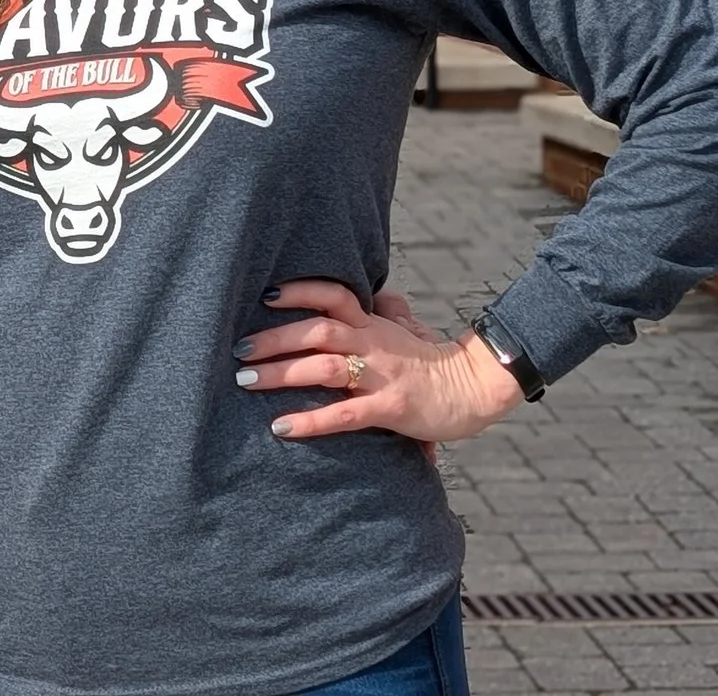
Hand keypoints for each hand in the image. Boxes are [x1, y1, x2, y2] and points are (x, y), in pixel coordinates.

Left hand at [234, 279, 525, 444]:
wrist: (477, 388)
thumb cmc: (436, 363)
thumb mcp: (412, 331)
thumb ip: (391, 314)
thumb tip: (381, 296)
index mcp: (375, 325)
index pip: (334, 295)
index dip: (300, 291)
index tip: (266, 295)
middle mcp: (374, 343)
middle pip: (317, 329)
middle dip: (275, 337)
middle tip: (239, 349)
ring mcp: (382, 374)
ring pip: (324, 366)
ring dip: (282, 372)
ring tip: (247, 381)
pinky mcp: (391, 407)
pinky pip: (344, 413)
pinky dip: (310, 420)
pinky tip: (281, 426)